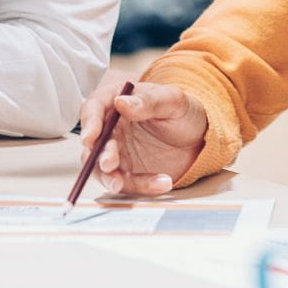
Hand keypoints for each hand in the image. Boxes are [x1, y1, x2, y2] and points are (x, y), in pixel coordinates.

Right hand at [76, 72, 208, 197]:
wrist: (198, 137)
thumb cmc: (182, 112)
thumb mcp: (172, 100)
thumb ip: (148, 101)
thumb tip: (121, 102)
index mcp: (116, 100)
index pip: (93, 108)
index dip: (89, 123)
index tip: (91, 137)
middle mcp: (111, 127)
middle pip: (93, 142)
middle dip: (99, 155)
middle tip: (110, 163)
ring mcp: (117, 151)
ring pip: (102, 168)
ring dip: (110, 177)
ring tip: (122, 183)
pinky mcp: (127, 172)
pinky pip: (126, 183)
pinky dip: (140, 186)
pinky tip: (161, 182)